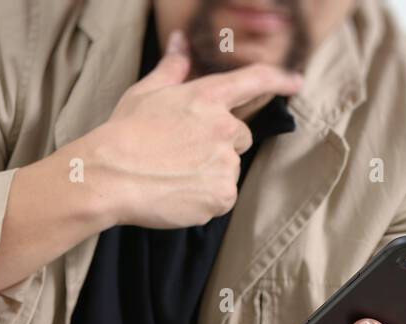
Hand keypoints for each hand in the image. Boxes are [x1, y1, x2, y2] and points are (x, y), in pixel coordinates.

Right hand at [82, 29, 301, 229]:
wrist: (109, 176)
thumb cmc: (123, 134)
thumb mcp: (146, 93)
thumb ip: (172, 67)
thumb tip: (179, 40)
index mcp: (207, 97)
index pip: (254, 81)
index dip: (279, 79)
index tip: (296, 81)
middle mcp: (223, 128)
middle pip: (239, 137)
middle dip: (219, 146)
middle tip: (181, 155)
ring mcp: (224, 163)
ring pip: (228, 170)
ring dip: (209, 175)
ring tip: (172, 177)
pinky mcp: (221, 195)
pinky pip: (221, 199)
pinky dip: (204, 201)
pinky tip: (177, 195)